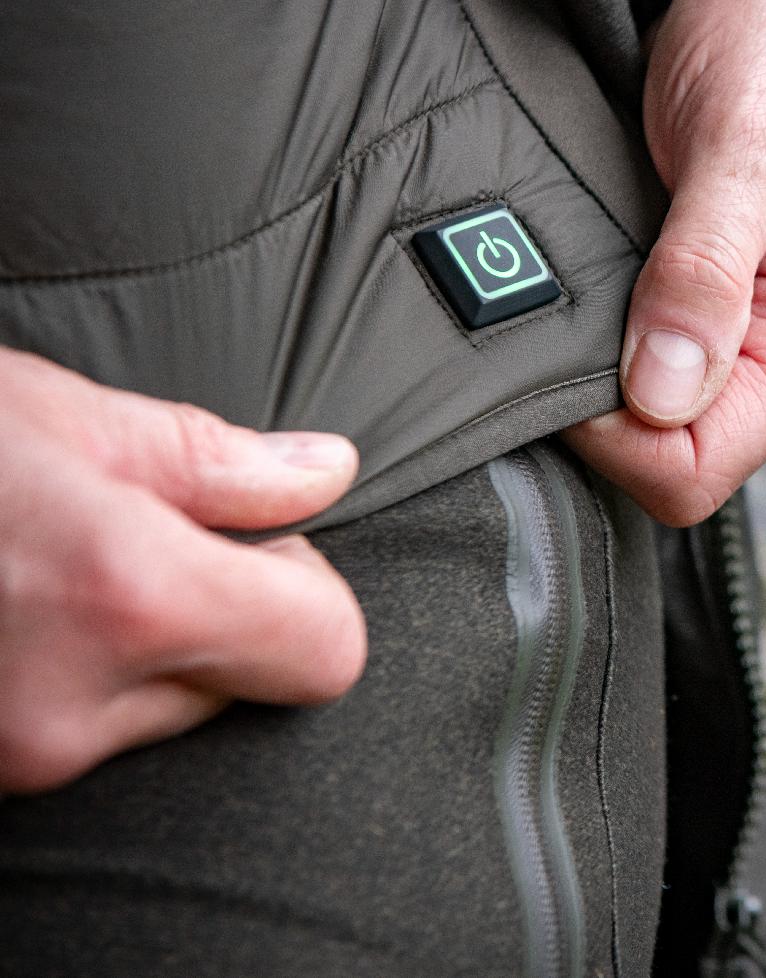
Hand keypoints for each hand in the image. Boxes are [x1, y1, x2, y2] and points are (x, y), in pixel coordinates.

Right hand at [0, 348, 365, 793]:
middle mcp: (78, 705)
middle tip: (149, 539)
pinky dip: (92, 679)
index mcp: (128, 594)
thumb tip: (324, 473)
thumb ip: (221, 463)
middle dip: (230, 609)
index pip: (323, 649)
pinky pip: (96, 736)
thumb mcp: (73, 418)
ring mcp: (23, 758)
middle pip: (253, 681)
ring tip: (67, 572)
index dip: (310, 587)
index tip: (266, 544)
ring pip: (173, 711)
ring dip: (153, 645)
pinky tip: (32, 613)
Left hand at [565, 0, 765, 524]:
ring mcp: (741, 338)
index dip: (614, 437)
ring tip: (557, 288)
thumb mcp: (746, 139)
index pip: (697, 466)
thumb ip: (706, 266)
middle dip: (593, 409)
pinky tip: (570, 286)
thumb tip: (660, 393)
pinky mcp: (701, 310)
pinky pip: (633, 365)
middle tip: (547, 309)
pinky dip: (589, 340)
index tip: (563, 354)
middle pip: (664, 456)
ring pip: (642, 417)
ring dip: (585, 372)